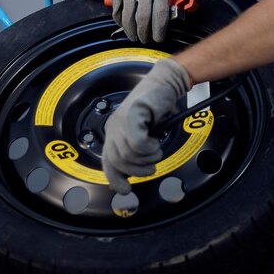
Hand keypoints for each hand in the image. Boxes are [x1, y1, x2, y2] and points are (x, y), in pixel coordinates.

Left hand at [102, 58, 190, 193]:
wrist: (165, 84)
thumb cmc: (158, 106)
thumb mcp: (145, 132)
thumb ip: (136, 149)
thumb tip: (134, 172)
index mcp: (113, 132)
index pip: (107, 162)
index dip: (115, 180)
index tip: (125, 190)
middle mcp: (113, 127)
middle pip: (118, 162)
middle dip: (137, 171)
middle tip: (151, 167)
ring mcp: (121, 121)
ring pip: (129, 155)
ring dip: (147, 159)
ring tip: (156, 150)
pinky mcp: (132, 116)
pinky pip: (138, 144)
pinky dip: (150, 148)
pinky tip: (155, 143)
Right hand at [109, 0, 169, 41]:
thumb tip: (166, 7)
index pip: (159, 15)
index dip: (158, 30)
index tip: (158, 38)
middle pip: (142, 18)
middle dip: (144, 33)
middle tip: (145, 40)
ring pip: (128, 13)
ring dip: (130, 28)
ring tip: (133, 36)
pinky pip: (117, 4)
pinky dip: (118, 16)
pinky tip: (121, 23)